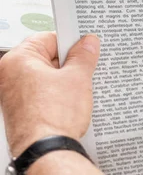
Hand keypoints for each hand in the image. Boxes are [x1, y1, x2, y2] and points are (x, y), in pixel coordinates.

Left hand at [0, 32, 99, 156]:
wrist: (47, 150)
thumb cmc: (52, 117)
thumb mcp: (78, 78)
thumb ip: (84, 56)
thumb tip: (88, 43)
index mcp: (17, 60)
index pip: (48, 37)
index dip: (71, 41)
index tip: (86, 46)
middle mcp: (9, 76)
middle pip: (46, 57)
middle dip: (69, 63)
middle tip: (86, 68)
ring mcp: (14, 95)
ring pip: (46, 77)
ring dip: (64, 80)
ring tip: (79, 88)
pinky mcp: (21, 111)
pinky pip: (43, 94)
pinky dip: (57, 95)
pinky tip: (71, 102)